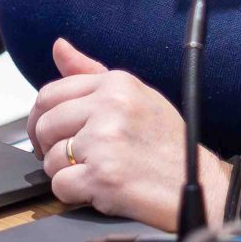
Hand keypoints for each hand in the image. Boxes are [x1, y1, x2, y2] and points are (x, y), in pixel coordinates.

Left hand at [26, 37, 227, 229]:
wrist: (198, 185)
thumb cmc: (170, 143)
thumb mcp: (137, 96)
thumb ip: (91, 73)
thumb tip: (58, 47)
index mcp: (116, 83)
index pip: (51, 93)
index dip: (42, 118)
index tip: (50, 133)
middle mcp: (110, 106)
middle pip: (46, 125)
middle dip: (50, 147)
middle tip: (69, 159)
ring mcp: (105, 142)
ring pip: (51, 158)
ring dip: (65, 172)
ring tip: (94, 173)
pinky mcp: (102, 177)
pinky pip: (60, 186)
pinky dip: (73, 194)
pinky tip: (98, 190)